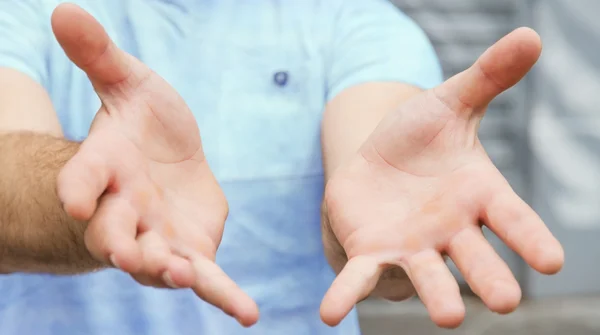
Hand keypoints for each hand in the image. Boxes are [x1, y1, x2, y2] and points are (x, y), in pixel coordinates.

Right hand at [52, 4, 257, 325]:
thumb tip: (64, 8)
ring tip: (183, 274)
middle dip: (120, 242)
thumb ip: (100, 57)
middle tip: (128, 253)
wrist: (167, 162)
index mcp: (106, 167)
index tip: (77, 199)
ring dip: (166, 270)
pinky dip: (223, 296)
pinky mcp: (192, 250)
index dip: (79, 188)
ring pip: (157, 260)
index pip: (84, 179)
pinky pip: (207, 277)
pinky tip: (247, 315)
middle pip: (115, 232)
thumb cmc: (144, 125)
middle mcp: (125, 210)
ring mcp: (158, 236)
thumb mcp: (129, 84)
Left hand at [320, 28, 563, 327]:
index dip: (532, 239)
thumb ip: (489, 77)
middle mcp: (451, 231)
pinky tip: (328, 313)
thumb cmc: (421, 138)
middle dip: (489, 278)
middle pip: (476, 258)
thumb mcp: (451, 102)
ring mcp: (411, 247)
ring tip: (446, 316)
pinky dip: (346, 294)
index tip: (553, 261)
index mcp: (479, 196)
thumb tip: (532, 35)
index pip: (513, 219)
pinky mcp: (370, 252)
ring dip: (436, 295)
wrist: (378, 161)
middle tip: (506, 301)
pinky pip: (359, 278)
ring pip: (426, 274)